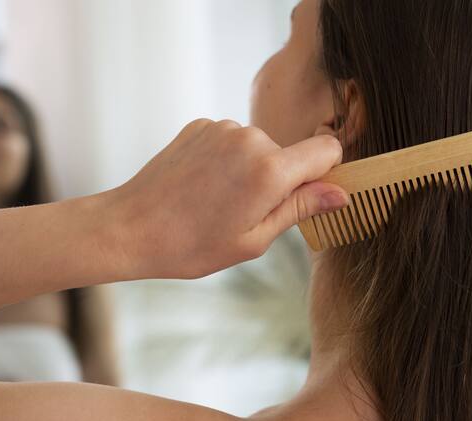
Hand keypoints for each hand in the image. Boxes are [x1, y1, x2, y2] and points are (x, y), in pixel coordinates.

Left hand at [107, 119, 347, 279]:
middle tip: (244, 214)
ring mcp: (222, 127)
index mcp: (269, 170)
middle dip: (279, 180)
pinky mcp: (201, 124)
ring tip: (218, 202)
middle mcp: (250, 138)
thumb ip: (300, 208)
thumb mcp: (254, 240)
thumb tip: (341, 193)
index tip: (309, 196)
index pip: (327, 150)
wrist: (130, 227)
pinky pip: (231, 142)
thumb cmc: (191, 245)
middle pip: (290, 153)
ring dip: (250, 171)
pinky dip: (226, 160)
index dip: (326, 173)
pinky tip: (202, 186)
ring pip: (260, 148)